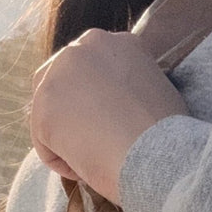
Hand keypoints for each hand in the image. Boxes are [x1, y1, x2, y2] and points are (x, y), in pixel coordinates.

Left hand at [30, 29, 188, 204]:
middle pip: (59, 82)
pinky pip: (44, 142)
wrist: (160, 158)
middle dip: (71, 115)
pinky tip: (86, 170)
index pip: (91, 70)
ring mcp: (59, 75)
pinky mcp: (43, 109)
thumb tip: (120, 108)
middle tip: (94, 145)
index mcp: (118, 42)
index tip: (112, 128)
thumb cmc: (168, 140)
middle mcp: (84, 47)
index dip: (96, 103)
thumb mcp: (158, 95)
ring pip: (50, 112)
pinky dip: (62, 161)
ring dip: (67, 139)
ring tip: (95, 160)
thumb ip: (132, 88)